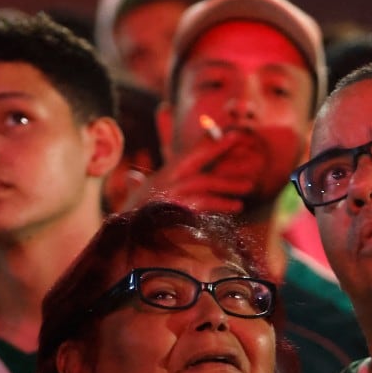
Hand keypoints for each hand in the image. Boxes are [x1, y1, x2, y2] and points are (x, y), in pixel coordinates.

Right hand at [122, 130, 257, 214]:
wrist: (122, 239)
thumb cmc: (128, 222)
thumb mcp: (132, 198)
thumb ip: (135, 185)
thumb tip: (132, 177)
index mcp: (161, 176)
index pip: (187, 155)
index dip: (206, 143)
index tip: (226, 133)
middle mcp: (166, 181)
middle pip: (196, 159)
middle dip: (218, 147)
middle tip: (239, 138)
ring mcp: (171, 195)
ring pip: (205, 182)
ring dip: (228, 183)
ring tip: (249, 185)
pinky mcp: (177, 211)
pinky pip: (204, 204)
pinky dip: (221, 203)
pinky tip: (237, 205)